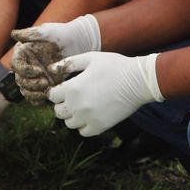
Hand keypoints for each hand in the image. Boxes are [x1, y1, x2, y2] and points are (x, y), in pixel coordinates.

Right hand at [10, 14, 100, 103]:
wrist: (78, 41)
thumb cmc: (61, 33)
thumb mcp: (46, 31)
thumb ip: (30, 34)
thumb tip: (13, 34)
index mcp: (24, 53)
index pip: (16, 65)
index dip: (24, 71)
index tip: (38, 71)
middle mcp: (28, 65)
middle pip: (20, 80)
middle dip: (30, 84)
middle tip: (45, 82)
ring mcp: (36, 76)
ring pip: (27, 90)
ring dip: (33, 93)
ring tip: (47, 90)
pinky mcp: (46, 84)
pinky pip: (36, 96)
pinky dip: (38, 100)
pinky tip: (46, 98)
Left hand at [47, 52, 162, 136]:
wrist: (138, 81)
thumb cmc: (114, 66)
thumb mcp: (90, 58)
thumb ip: (68, 63)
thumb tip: (51, 69)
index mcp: (72, 88)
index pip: (52, 96)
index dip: (56, 91)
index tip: (64, 88)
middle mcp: (77, 106)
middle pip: (58, 112)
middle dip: (62, 104)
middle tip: (73, 98)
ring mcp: (88, 118)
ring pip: (69, 124)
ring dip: (72, 116)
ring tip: (82, 106)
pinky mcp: (100, 127)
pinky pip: (83, 132)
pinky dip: (84, 126)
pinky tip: (90, 115)